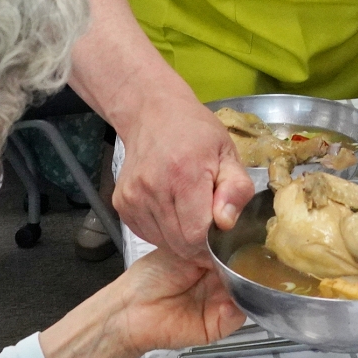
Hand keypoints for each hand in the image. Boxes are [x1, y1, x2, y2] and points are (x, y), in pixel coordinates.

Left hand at [102, 248, 245, 357]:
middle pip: (246, 273)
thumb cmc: (151, 276)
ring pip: (246, 294)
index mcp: (212, 260)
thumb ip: (211, 245)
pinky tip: (228, 301)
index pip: (239, 251)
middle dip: (250, 266)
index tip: (254, 237)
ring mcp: (221, 303)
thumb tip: (235, 235)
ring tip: (242, 277)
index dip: (246, 245)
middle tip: (253, 257)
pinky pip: (236, 317)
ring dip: (246, 287)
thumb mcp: (183, 249)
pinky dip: (236, 309)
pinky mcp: (218, 325)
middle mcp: (220, 281)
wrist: (134, 307)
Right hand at [113, 94, 255, 258]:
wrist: (152, 114)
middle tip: (207, 222)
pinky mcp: (121, 203)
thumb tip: (226, 223)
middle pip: (179, 244)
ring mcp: (132, 197)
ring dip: (179, 237)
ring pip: (163, 243)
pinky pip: (147, 234)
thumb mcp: (228, 153)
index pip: (196, 235)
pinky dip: (162, 230)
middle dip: (198, 242)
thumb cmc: (196, 133)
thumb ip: (236, 189)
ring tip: (188, 210)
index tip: (221, 234)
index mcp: (184, 174)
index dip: (213, 243)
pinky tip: (170, 207)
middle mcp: (153, 187)